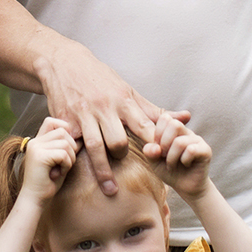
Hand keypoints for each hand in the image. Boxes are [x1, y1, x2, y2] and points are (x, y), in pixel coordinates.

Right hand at [19, 117, 77, 203]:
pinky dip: (67, 164)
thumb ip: (67, 147)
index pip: (52, 121)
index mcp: (37, 141)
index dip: (64, 130)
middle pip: (63, 131)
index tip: (67, 148)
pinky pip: (63, 154)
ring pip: (65, 142)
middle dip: (71, 147)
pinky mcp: (39, 156)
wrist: (35, 201)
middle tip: (65, 163)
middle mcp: (34, 141)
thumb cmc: (49, 183)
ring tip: (62, 169)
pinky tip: (59, 173)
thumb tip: (80, 136)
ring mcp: (36, 148)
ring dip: (70, 157)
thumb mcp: (60, 161)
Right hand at [31, 39, 177, 196]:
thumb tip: (186, 117)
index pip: (144, 127)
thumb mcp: (128, 90)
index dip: (154, 145)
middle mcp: (104, 108)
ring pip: (96, 147)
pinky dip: (74, 157)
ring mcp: (84, 115)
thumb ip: (154, 110)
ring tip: (111, 189)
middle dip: (123, 155)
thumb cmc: (101, 78)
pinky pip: (73, 145)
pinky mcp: (65, 121)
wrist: (65, 62)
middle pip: (118, 141)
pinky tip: (76, 169)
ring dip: (103, 170)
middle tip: (124, 161)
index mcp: (123, 100)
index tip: (160, 159)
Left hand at [141, 114, 213, 202]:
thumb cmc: (169, 171)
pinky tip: (186, 164)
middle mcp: (186, 132)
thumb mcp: (154, 162)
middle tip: (164, 156)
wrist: (185, 187)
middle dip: (164, 143)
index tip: (158, 148)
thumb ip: (150, 152)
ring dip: (172, 158)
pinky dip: (184, 161)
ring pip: (180, 142)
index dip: (157, 133)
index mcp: (174, 130)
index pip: (165, 118)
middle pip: (174, 124)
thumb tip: (155, 147)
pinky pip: (191, 150)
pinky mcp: (206, 150)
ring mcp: (197, 140)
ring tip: (172, 165)